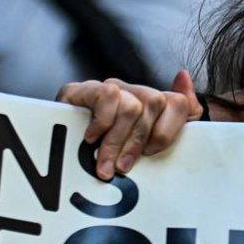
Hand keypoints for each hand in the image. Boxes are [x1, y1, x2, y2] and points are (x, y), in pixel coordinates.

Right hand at [57, 70, 202, 179]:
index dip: (167, 131)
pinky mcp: (81, 90)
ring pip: (131, 106)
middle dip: (138, 142)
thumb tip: (183, 75)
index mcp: (153, 103)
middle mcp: (132, 91)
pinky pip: (107, 96)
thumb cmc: (115, 156)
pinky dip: (101, 122)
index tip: (150, 155)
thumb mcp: (153, 146)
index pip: (178, 102)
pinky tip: (91, 138)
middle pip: (154, 103)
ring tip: (105, 165)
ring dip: (117, 142)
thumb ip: (182, 113)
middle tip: (123, 168)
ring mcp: (108, 89)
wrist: (61, 155)